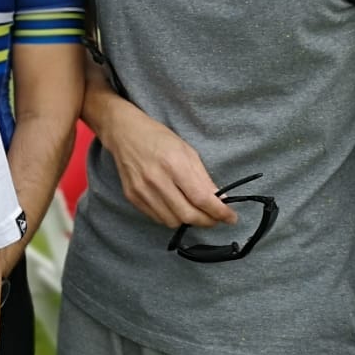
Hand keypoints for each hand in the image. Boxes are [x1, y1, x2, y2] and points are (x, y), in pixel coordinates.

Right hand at [100, 104, 234, 229]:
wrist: (124, 133)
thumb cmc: (157, 137)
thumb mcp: (187, 151)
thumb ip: (203, 178)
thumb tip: (219, 201)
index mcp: (174, 164)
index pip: (201, 198)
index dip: (219, 212)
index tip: (231, 217)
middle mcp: (156, 180)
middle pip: (188, 215)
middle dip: (207, 221)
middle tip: (216, 218)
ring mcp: (142, 190)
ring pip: (172, 221)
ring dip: (188, 220)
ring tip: (195, 211)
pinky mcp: (132, 197)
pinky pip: (157, 218)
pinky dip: (171, 217)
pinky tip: (176, 207)